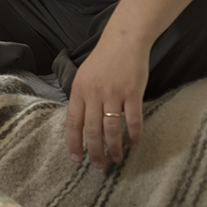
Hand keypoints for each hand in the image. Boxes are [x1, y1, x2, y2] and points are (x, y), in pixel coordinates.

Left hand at [64, 36, 147, 168]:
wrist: (123, 40)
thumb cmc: (103, 59)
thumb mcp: (83, 76)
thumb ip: (81, 97)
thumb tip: (77, 122)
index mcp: (78, 90)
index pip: (72, 121)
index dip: (73, 142)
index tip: (75, 158)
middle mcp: (93, 93)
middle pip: (92, 129)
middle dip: (94, 151)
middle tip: (98, 166)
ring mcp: (113, 93)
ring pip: (111, 128)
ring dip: (114, 147)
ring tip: (116, 159)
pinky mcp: (132, 93)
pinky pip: (133, 120)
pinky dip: (134, 135)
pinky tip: (134, 143)